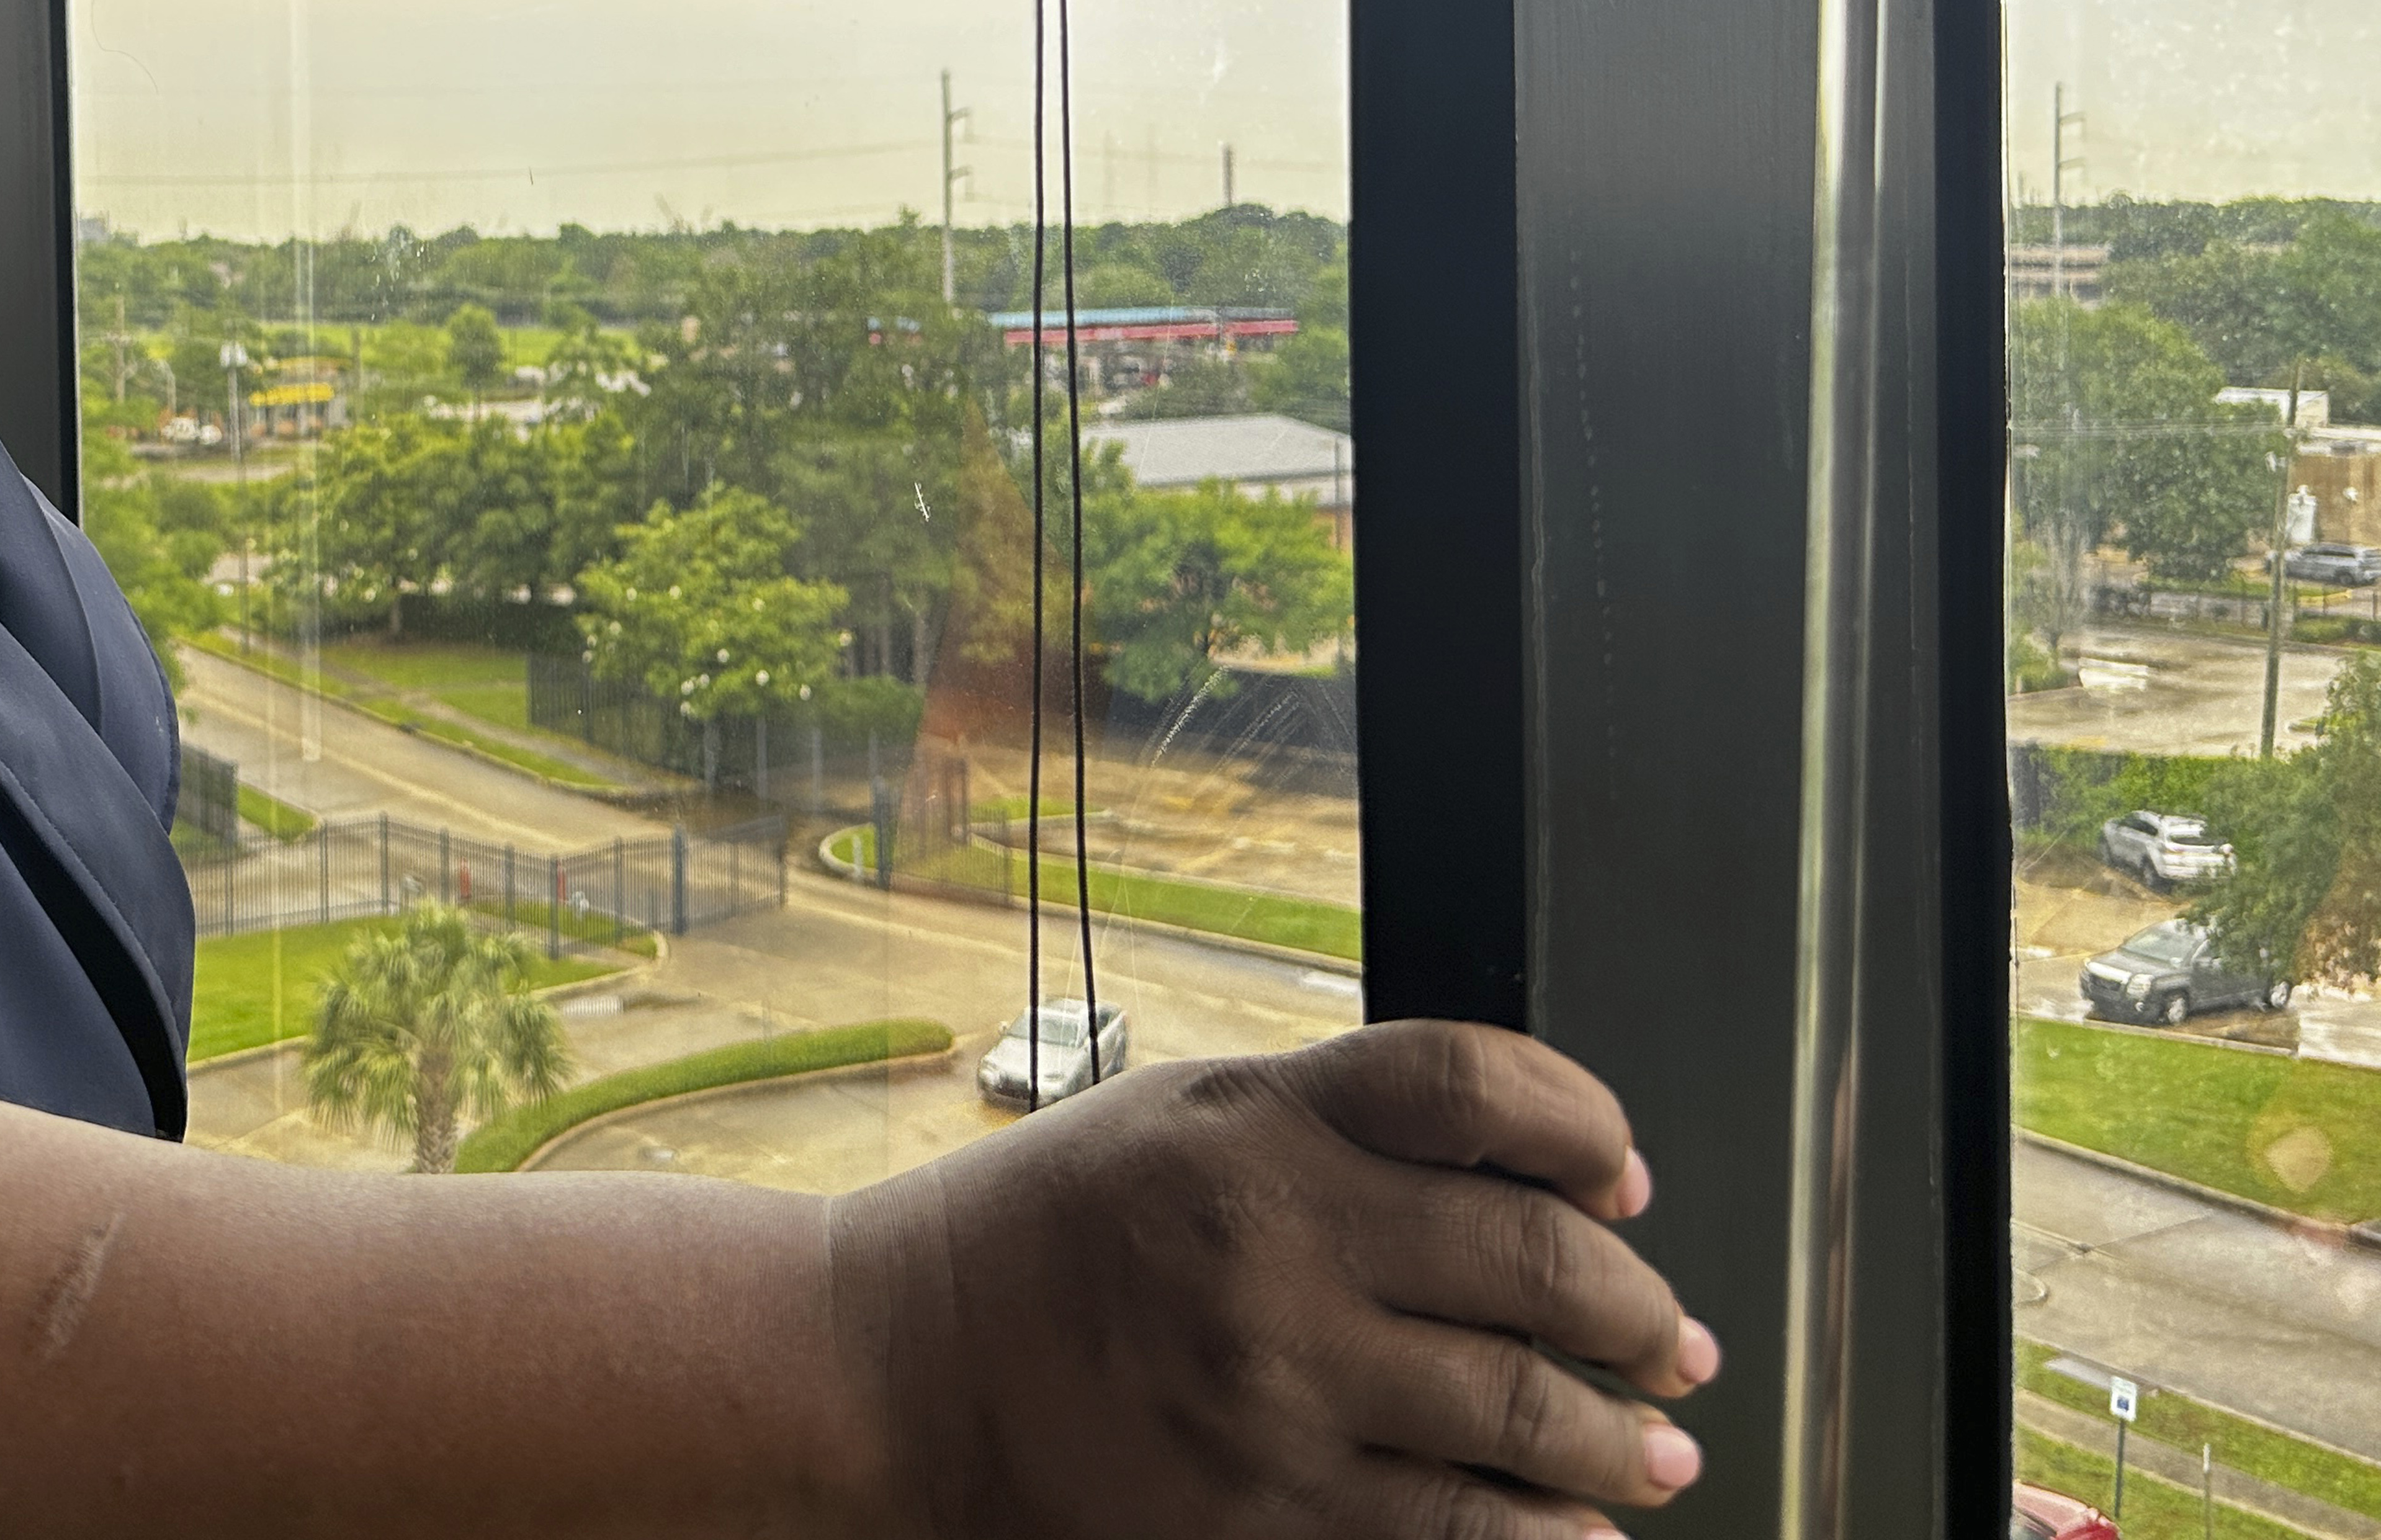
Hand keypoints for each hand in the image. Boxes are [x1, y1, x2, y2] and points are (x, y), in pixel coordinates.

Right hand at [828, 1019, 1715, 1535]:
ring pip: (1525, 1413)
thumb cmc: (1045, 1233)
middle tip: (1678, 1346)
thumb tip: (1519, 1179)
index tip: (1626, 1179)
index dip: (1586, 1125)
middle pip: (1540, 1262)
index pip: (1476, 1084)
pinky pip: (1453, 1530)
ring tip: (1659, 1454)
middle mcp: (1278, 1240)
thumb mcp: (1177, 1119)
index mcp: (1258, 1120)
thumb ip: (1331, 1129)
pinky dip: (1541, 1538)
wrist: (900, 1366)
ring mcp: (1276, 1384)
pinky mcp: (1263, 1509)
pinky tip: (1574, 1537)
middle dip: (1645, 1318)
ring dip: (1624, 1442)